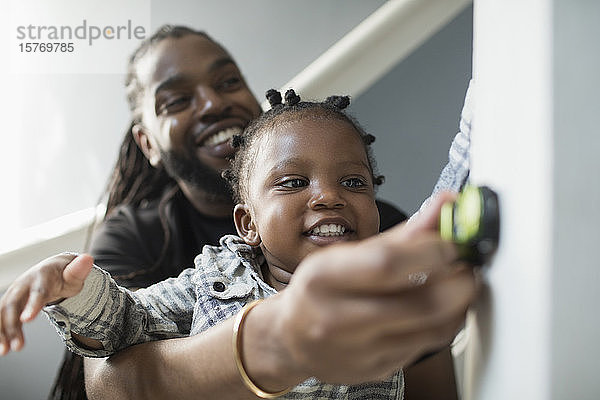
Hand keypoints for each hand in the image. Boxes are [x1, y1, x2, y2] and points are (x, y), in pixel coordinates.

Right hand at [0, 253, 92, 354]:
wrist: (51, 269)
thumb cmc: (64, 274)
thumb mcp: (74, 274)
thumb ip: (79, 270)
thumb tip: (88, 258)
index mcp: (42, 275)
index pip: (38, 291)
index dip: (32, 305)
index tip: (27, 320)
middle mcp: (24, 284)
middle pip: (15, 304)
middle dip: (13, 325)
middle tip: (18, 346)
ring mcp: (14, 294)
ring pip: (3, 312)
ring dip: (2, 332)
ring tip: (6, 351)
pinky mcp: (9, 304)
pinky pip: (1, 318)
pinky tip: (0, 347)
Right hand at [251, 192, 477, 384]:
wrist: (291, 336)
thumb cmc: (320, 289)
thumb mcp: (348, 253)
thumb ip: (402, 233)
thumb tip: (444, 205)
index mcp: (324, 278)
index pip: (387, 264)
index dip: (432, 251)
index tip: (454, 242)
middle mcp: (336, 319)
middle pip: (420, 304)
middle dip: (460, 282)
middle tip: (469, 266)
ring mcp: (356, 351)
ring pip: (431, 331)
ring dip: (459, 306)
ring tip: (459, 285)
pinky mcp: (374, 371)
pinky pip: (424, 348)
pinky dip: (441, 325)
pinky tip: (437, 310)